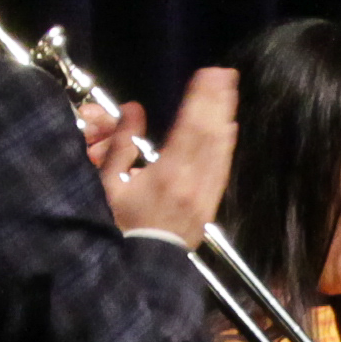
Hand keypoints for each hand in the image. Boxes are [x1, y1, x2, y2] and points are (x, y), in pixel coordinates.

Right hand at [98, 65, 238, 245]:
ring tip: (229, 93)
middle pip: (210, 134)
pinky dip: (226, 145)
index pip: (190, 128)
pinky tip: (229, 128)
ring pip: (220, 150)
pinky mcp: (209, 206)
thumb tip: (134, 109)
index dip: (201, 99)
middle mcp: (192, 184)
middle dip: (218, 101)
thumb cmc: (121, 226)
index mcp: (167, 176)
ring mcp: (204, 196)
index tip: (208, 75)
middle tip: (225, 74)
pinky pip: (222, 169)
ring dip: (225, 117)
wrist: (143, 267)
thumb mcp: (110, 184)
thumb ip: (122, 144)